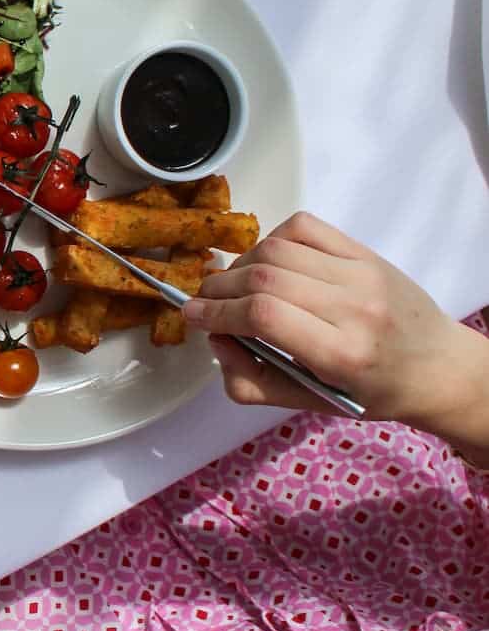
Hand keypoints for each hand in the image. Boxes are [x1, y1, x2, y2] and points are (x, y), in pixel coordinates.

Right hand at [183, 212, 488, 461]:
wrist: (439, 367)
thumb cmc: (373, 393)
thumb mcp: (310, 404)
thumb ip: (251, 380)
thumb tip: (215, 339)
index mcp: (342, 354)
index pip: (263, 316)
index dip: (216, 312)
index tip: (192, 316)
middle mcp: (355, 308)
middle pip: (263, 278)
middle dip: (219, 288)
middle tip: (205, 302)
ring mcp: (362, 274)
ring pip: (277, 248)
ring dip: (240, 264)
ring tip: (235, 284)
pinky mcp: (365, 252)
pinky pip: (303, 226)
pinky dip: (271, 239)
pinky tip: (269, 262)